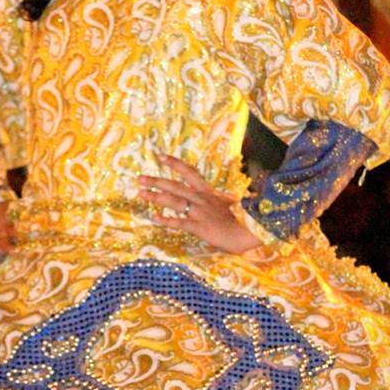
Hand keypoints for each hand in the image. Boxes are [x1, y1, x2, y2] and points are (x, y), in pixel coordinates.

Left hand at [137, 154, 262, 254]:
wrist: (250, 232)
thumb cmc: (242, 220)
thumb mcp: (229, 205)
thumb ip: (219, 200)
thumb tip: (219, 198)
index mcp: (208, 192)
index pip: (189, 172)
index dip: (174, 163)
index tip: (160, 156)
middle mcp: (202, 198)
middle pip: (175, 186)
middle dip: (156, 181)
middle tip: (140, 178)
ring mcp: (199, 212)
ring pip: (173, 201)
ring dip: (155, 196)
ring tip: (140, 193)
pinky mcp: (199, 227)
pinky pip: (178, 222)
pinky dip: (165, 220)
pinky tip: (153, 218)